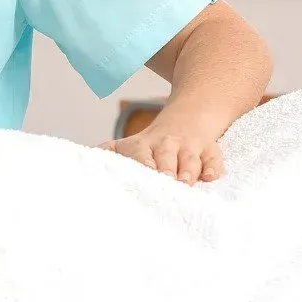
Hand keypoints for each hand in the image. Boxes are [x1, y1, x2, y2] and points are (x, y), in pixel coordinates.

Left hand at [97, 124, 223, 184]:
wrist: (186, 119)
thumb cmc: (152, 143)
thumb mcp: (130, 144)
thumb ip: (109, 151)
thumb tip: (87, 158)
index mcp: (144, 145)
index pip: (140, 152)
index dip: (142, 161)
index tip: (144, 171)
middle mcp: (167, 144)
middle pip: (167, 156)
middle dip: (166, 169)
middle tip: (166, 181)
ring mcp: (189, 147)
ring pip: (190, 158)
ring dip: (188, 170)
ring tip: (186, 183)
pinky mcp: (210, 151)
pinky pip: (214, 158)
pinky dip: (213, 167)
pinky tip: (210, 176)